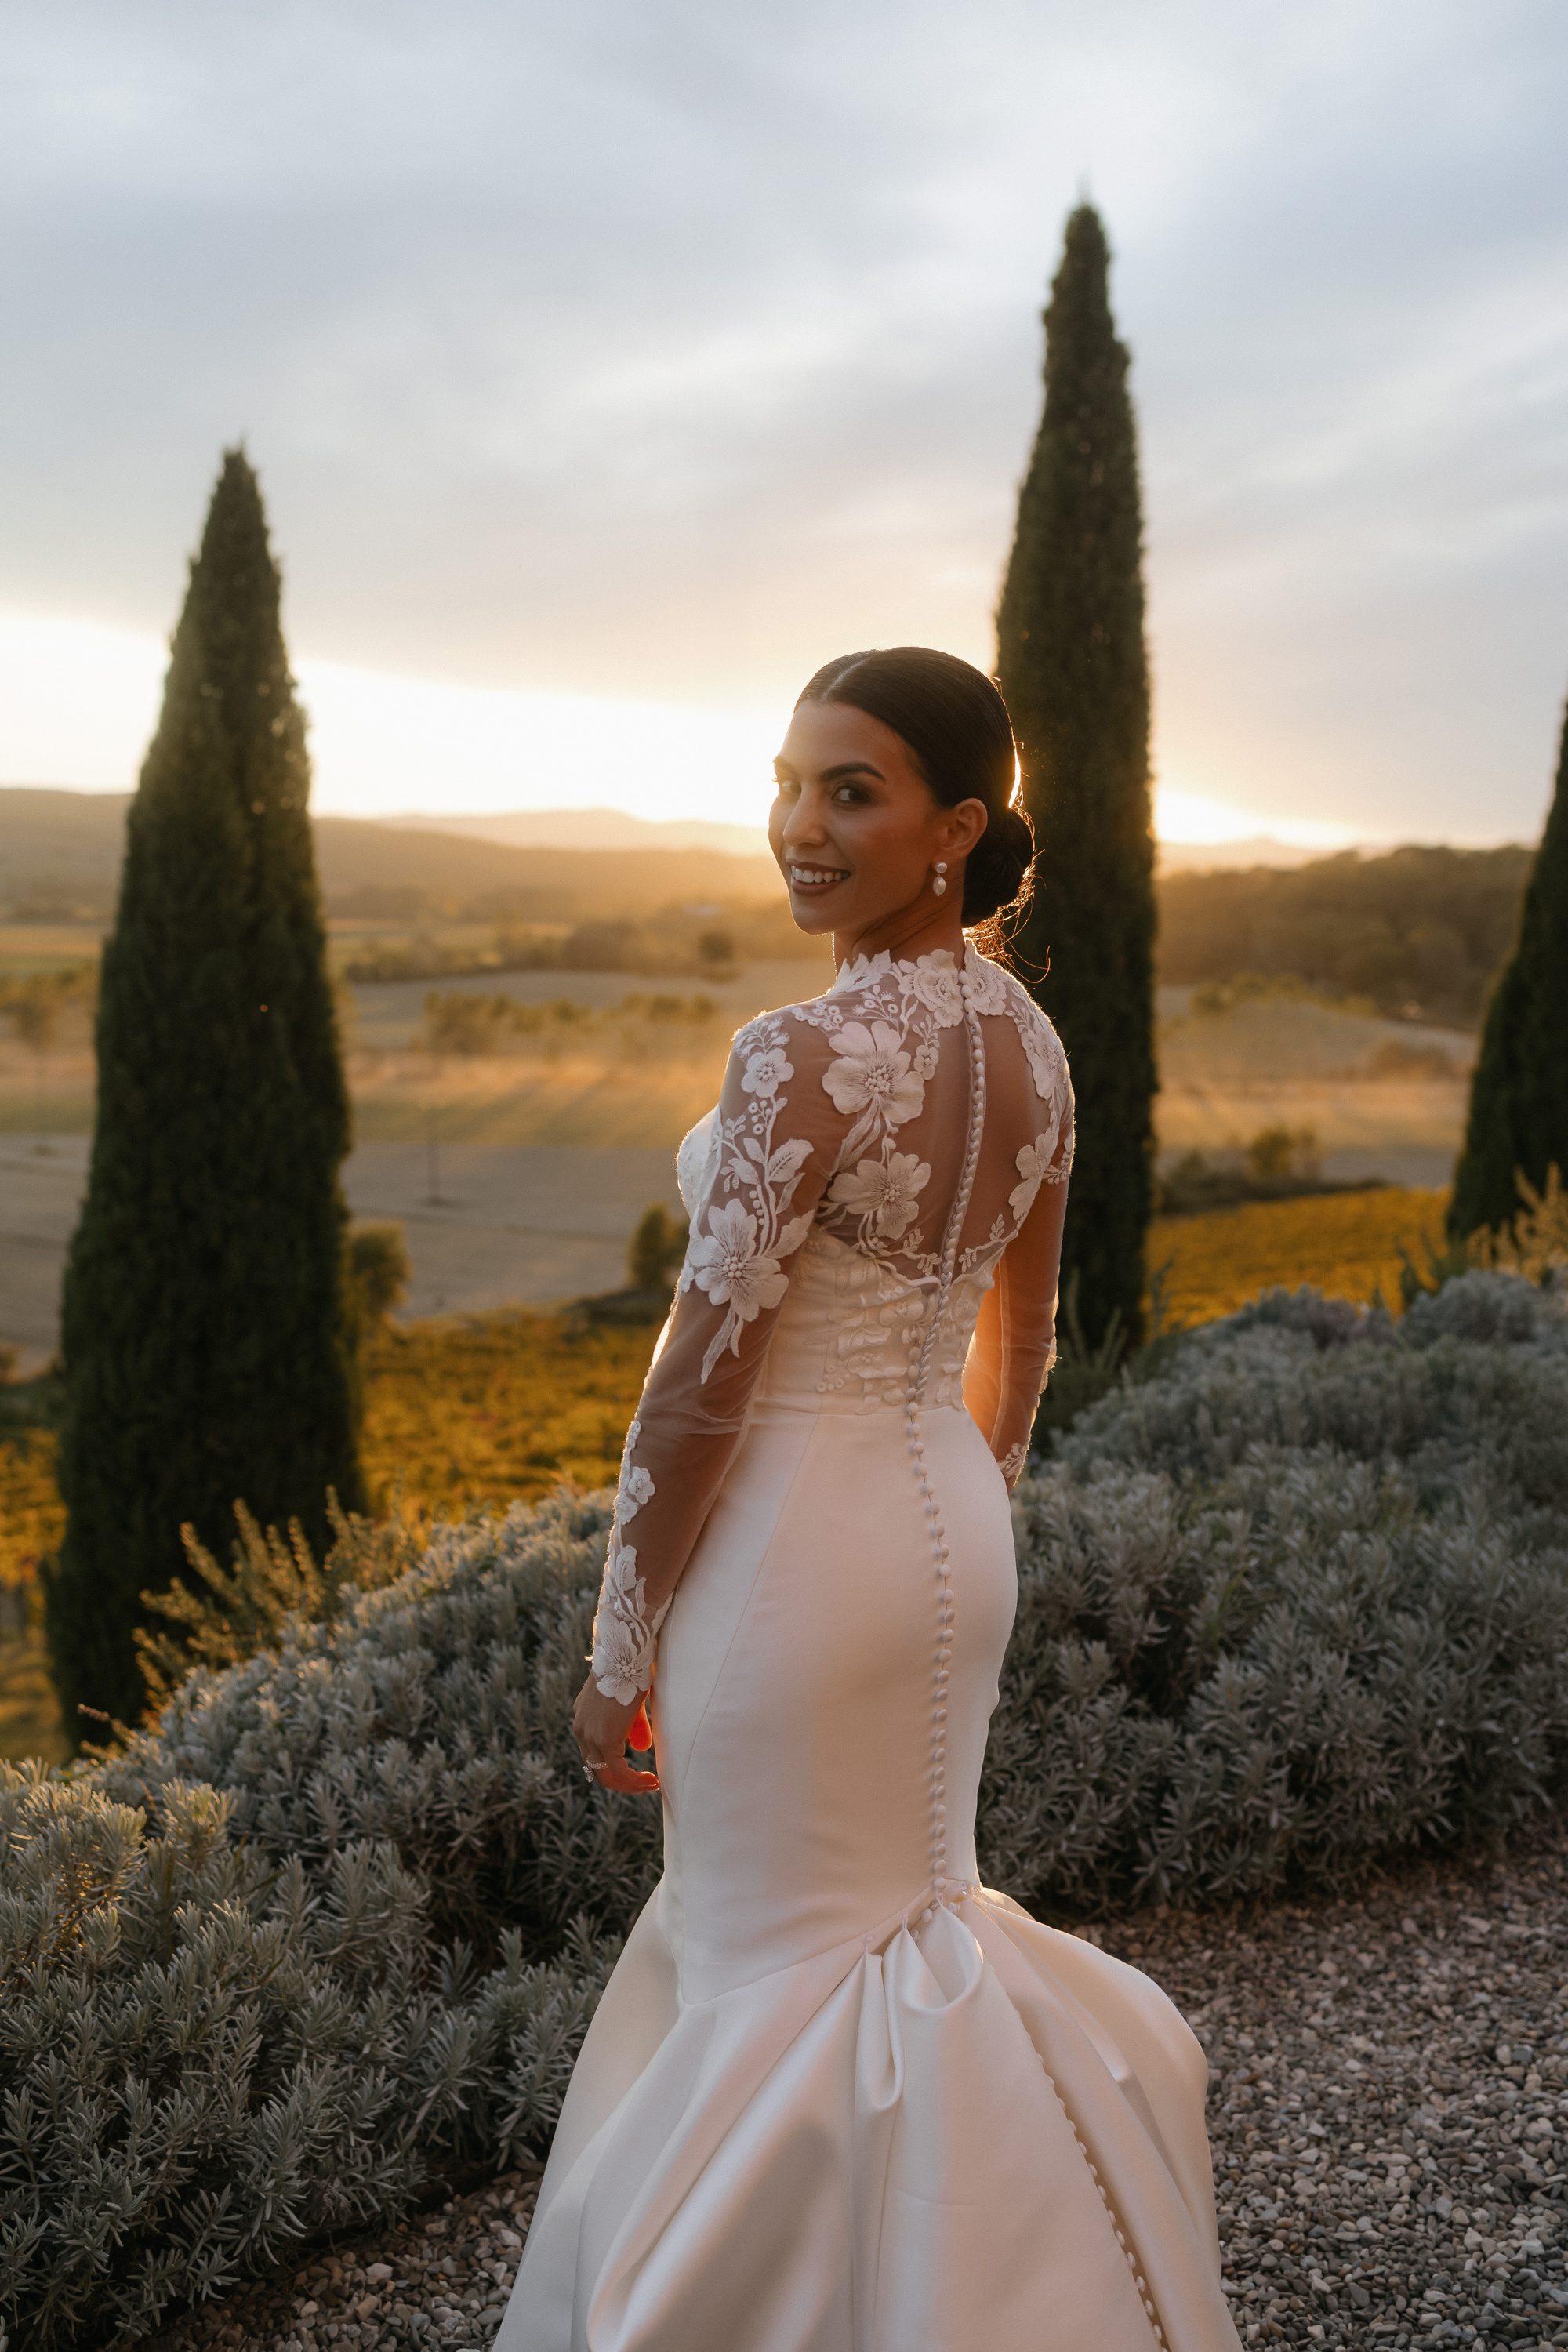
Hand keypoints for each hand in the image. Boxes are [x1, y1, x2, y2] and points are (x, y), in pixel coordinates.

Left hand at [572, 1673, 658, 1794]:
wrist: (625, 1654)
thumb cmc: (631, 1670)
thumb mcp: (630, 1702)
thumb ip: (634, 1727)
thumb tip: (641, 1748)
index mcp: (584, 1719)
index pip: (594, 1754)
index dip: (616, 1767)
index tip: (637, 1771)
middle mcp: (581, 1729)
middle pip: (596, 1769)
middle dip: (623, 1781)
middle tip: (646, 1783)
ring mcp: (589, 1735)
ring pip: (606, 1775)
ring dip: (630, 1784)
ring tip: (651, 1784)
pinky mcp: (604, 1739)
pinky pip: (618, 1772)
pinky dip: (634, 1781)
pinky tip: (651, 1780)